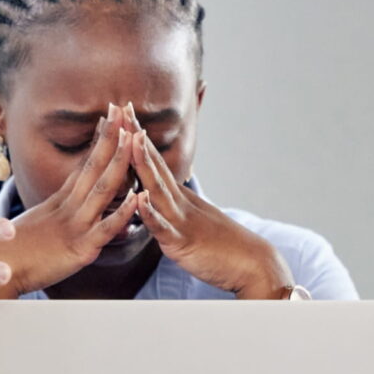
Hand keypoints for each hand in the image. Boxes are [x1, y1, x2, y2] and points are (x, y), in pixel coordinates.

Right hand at [0, 111, 144, 296]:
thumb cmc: (10, 252)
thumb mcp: (34, 224)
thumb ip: (51, 212)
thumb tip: (59, 203)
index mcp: (58, 202)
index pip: (83, 164)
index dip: (99, 141)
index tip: (110, 116)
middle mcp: (68, 208)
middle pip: (93, 166)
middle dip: (111, 138)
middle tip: (123, 109)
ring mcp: (75, 226)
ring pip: (103, 189)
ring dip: (119, 161)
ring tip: (133, 137)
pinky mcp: (80, 249)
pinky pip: (105, 229)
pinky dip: (123, 213)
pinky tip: (139, 198)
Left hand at [125, 103, 291, 298]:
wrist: (252, 265)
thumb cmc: (223, 247)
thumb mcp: (194, 221)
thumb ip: (176, 208)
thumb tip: (159, 198)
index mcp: (179, 198)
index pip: (155, 161)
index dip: (138, 137)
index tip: (124, 111)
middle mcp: (179, 203)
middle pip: (155, 165)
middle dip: (136, 137)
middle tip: (122, 108)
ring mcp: (181, 220)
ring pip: (158, 188)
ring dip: (144, 163)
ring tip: (131, 139)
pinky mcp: (183, 243)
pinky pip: (164, 228)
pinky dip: (151, 214)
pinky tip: (140, 200)